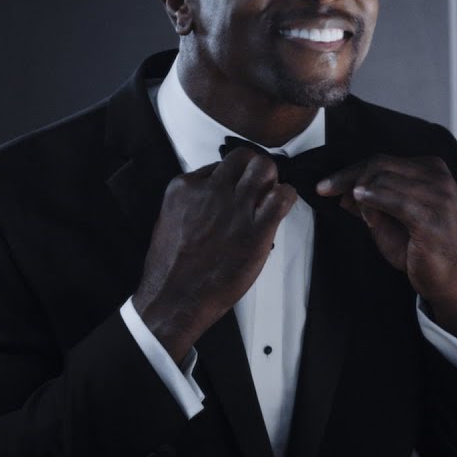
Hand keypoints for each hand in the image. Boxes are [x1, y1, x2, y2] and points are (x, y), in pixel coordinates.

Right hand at [132, 147, 297, 362]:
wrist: (174, 299)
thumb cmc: (171, 268)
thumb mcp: (169, 221)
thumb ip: (191, 203)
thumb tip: (212, 196)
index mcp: (185, 187)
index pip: (220, 164)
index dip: (233, 177)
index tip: (237, 190)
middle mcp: (210, 191)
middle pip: (244, 158)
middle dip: (255, 169)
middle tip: (260, 186)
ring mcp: (233, 208)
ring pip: (264, 168)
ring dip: (272, 179)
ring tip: (270, 197)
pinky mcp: (255, 229)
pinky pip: (282, 196)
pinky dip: (287, 196)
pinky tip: (282, 206)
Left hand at [317, 155, 456, 346]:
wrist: (451, 281)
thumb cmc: (423, 250)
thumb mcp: (390, 221)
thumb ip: (371, 202)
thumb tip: (344, 191)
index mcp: (431, 170)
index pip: (382, 161)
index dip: (350, 171)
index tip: (326, 185)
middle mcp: (438, 177)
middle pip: (381, 164)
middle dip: (348, 177)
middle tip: (327, 192)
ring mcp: (438, 196)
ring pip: (384, 179)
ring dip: (361, 195)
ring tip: (360, 216)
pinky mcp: (432, 216)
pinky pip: (394, 200)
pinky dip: (373, 200)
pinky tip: (362, 209)